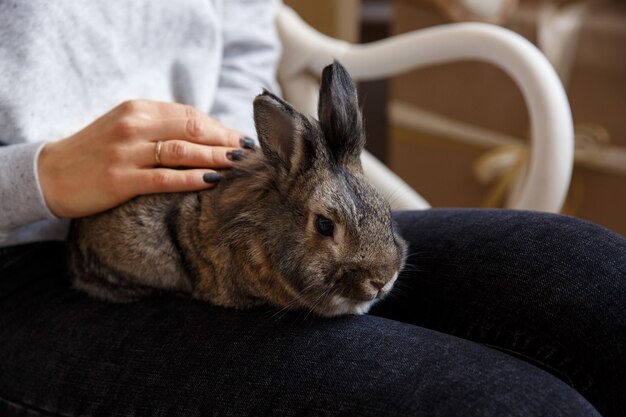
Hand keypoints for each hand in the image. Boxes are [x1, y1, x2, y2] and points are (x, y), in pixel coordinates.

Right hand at [38, 100, 250, 217]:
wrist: (51, 174)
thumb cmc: (96, 152)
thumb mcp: (126, 128)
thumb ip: (160, 127)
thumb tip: (206, 135)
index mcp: (138, 109)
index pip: (189, 115)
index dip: (220, 127)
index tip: (242, 139)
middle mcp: (133, 126)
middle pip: (192, 129)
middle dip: (226, 141)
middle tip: (250, 153)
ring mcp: (126, 152)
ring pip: (183, 151)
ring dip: (216, 158)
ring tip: (240, 166)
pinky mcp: (120, 179)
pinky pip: (164, 178)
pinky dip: (192, 179)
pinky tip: (213, 181)